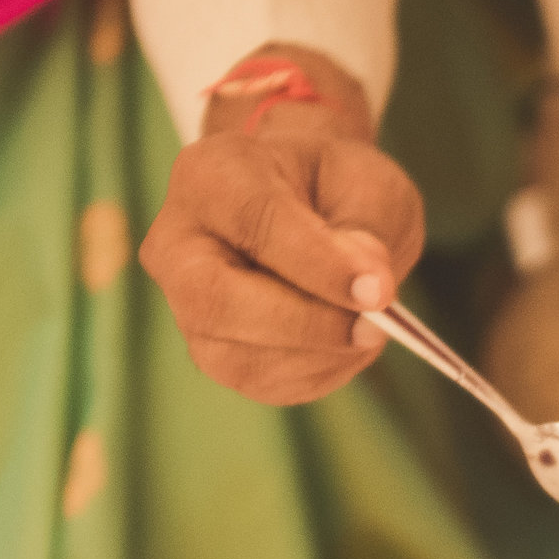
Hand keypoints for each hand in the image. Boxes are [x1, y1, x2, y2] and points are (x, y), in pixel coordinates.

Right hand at [138, 44, 426, 405]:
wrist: (310, 204)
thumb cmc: (335, 186)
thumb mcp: (368, 183)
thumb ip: (369, 227)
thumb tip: (370, 289)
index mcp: (212, 175)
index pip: (255, 223)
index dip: (319, 265)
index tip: (380, 292)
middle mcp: (178, 243)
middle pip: (215, 300)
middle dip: (305, 324)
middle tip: (376, 326)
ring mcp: (184, 304)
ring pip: (237, 357)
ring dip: (320, 355)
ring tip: (370, 326)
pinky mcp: (212, 351)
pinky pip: (262, 382)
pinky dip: (319, 372)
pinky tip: (347, 342)